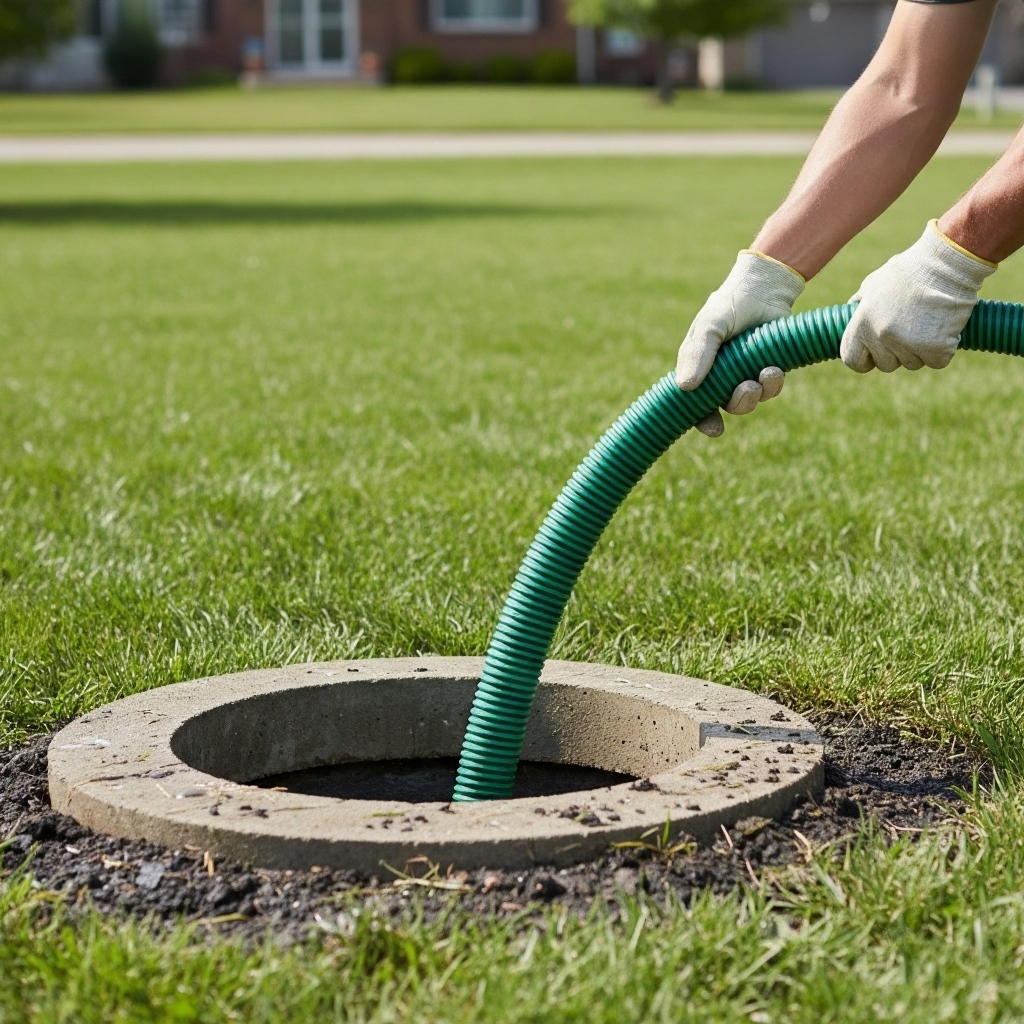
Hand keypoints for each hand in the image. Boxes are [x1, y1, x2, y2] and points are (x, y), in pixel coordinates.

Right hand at [676, 250, 804, 435]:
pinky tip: (773, 367)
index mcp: (700, 369)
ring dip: (758, 393)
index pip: (696, 404)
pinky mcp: (768, 369)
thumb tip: (685, 387)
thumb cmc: (729, 305)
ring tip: (766, 372)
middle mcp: (721, 377)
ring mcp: (745, 374)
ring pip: (750, 400)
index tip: (714, 429)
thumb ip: (697, 353)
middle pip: (727, 407)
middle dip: (739, 404)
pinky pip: (770, 388)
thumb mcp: (710, 325)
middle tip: (746, 389)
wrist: (765, 287)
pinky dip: (772, 382)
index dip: (703, 420)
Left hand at [841, 220, 995, 373]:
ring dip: (921, 349)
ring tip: (928, 321)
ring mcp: (908, 343)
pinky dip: (944, 349)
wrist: (946, 264)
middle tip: (911, 329)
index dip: (864, 360)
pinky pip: (936, 362)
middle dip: (897, 353)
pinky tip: (945, 328)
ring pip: (912, 363)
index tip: (874, 356)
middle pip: (886, 364)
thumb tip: (851, 311)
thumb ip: (860, 303)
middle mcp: (881, 336)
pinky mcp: (935, 348)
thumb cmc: (910, 271)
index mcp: (862, 323)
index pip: (852, 359)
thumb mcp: (874, 283)